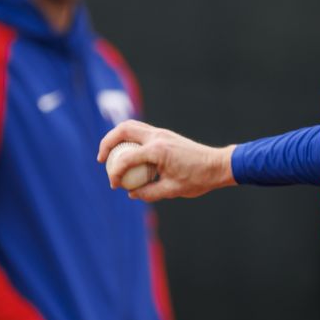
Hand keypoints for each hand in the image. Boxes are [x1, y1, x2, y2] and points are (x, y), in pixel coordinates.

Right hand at [97, 120, 236, 201]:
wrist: (218, 165)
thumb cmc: (198, 178)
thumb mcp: (172, 190)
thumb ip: (148, 192)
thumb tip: (131, 193)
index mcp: (158, 151)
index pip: (126, 158)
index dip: (115, 173)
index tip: (115, 185)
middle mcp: (157, 137)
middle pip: (123, 130)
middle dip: (107, 143)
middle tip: (102, 160)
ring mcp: (161, 133)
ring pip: (130, 126)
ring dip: (116, 137)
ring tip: (110, 155)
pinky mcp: (164, 135)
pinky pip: (140, 132)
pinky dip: (129, 140)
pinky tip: (127, 155)